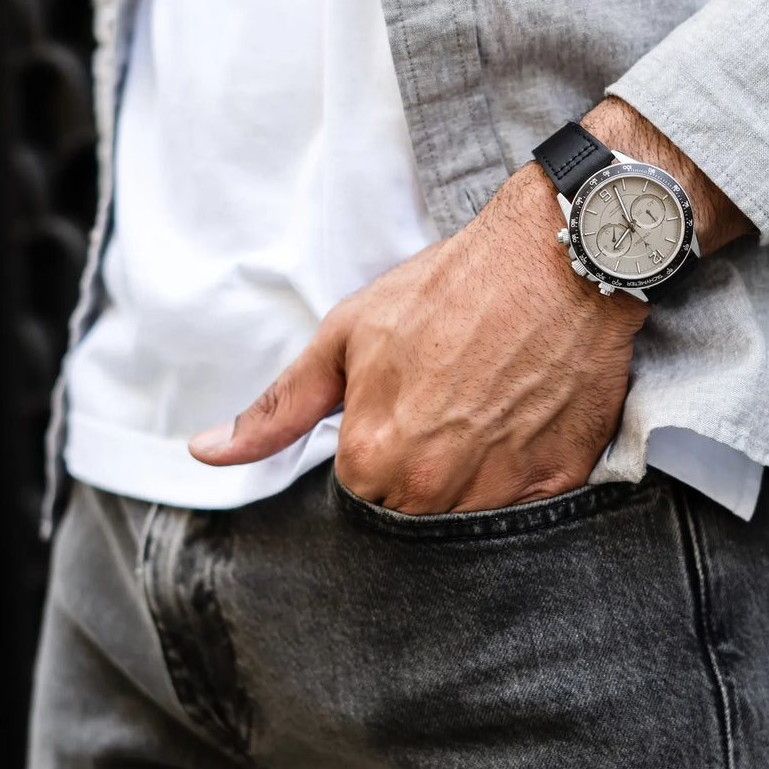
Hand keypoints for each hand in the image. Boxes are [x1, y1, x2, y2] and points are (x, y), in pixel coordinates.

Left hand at [187, 96, 752, 513]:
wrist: (555, 257)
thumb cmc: (450, 288)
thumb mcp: (348, 333)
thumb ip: (280, 407)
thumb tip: (207, 454)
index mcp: (372, 458)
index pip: (360, 489)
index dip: (380, 441)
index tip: (406, 401)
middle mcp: (435, 488)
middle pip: (414, 508)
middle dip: (423, 464)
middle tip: (450, 399)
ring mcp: (503, 487)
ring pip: (471, 511)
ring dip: (475, 472)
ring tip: (490, 403)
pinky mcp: (561, 478)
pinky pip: (529, 502)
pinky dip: (525, 467)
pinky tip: (526, 414)